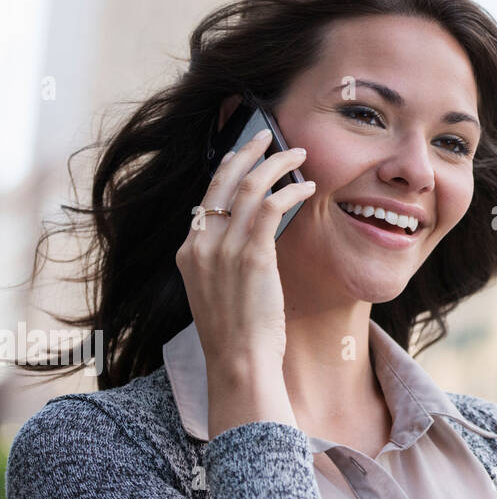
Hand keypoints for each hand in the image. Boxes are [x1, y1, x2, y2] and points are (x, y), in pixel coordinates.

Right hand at [174, 127, 315, 434]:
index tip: (244, 155)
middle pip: (221, 181)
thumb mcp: (219, 291)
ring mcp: (223, 250)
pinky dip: (289, 191)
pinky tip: (307, 188)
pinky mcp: (251, 256)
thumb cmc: (238, 333)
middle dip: (246, 151)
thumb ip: (226, 261)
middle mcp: (200, 245)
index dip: (227, 170)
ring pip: (248, 187)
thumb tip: (253, 236)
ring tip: (298, 154)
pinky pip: (270, 207)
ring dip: (276, 164)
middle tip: (266, 135)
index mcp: (188, 252)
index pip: (206, 198)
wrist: (238, 363)